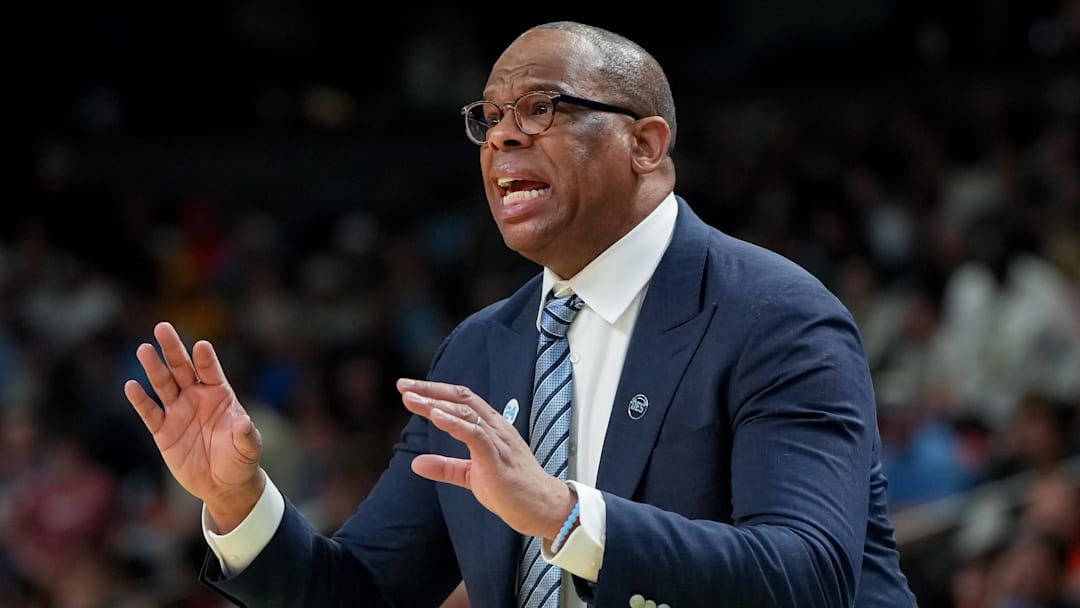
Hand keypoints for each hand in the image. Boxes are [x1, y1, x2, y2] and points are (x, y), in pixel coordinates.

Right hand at [124, 321, 263, 531]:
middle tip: (163, 328)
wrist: (223, 484)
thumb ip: (246, 434)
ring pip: (164, 384)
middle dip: (173, 350)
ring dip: (154, 367)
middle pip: (183, 368)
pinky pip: (150, 413)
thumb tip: (243, 422)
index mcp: (220, 395)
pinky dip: (140, 400)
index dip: (206, 359)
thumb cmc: (241, 459)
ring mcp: (179, 412)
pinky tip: (131, 385)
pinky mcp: (163, 431)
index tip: (201, 346)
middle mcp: (197, 397)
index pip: (212, 371)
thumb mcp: (248, 447)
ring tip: (144, 349)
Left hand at [397, 378, 574, 539]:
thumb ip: (446, 467)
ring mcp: (498, 440)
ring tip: (411, 400)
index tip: (410, 390)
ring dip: (436, 404)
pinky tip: (436, 417)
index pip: (462, 400)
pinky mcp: (497, 458)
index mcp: (491, 428)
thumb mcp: (472, 476)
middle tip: (403, 386)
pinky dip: (455, 424)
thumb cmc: (514, 491)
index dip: (435, 392)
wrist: (542, 508)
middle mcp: (496, 427)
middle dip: (430, 390)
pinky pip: (475, 435)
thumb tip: (415, 463)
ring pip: (466, 412)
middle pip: (461, 398)